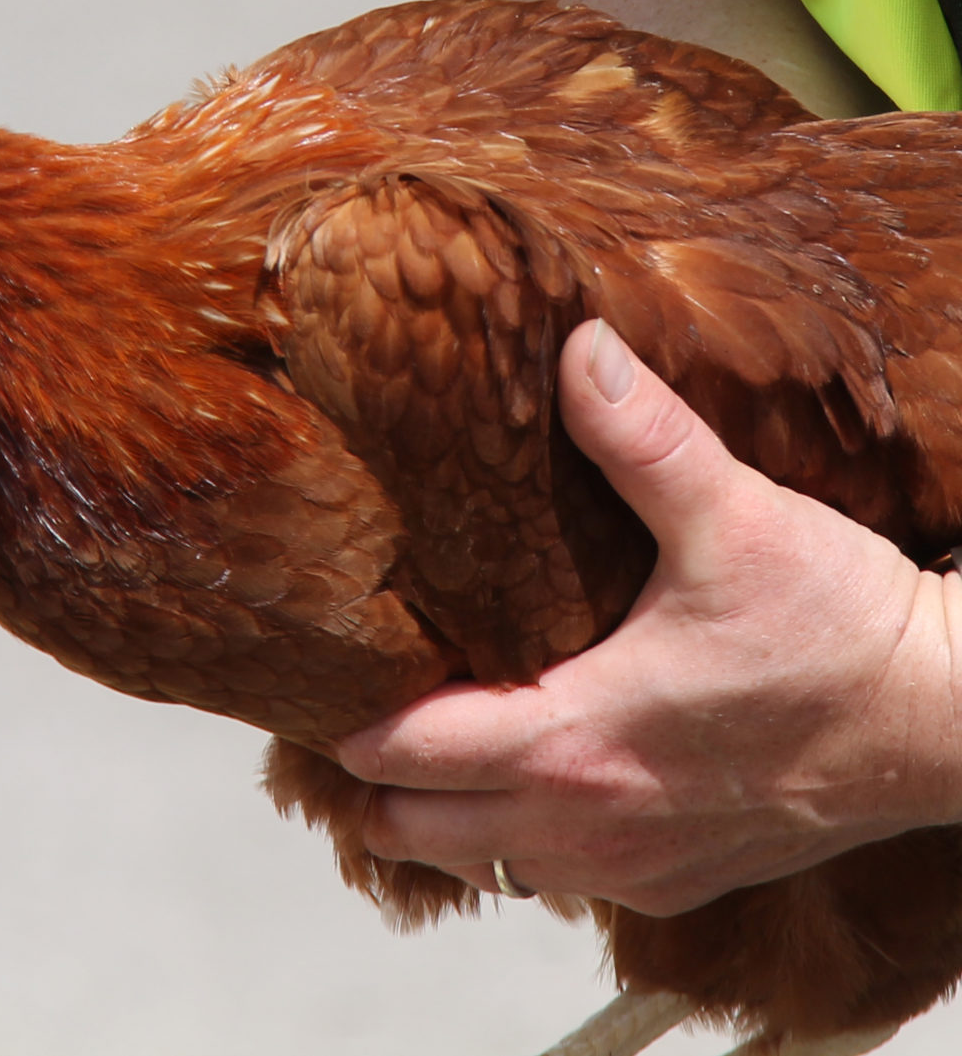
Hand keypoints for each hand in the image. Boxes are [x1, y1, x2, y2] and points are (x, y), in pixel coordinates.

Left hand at [335, 319, 961, 915]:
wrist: (949, 724)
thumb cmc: (841, 629)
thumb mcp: (733, 517)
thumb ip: (639, 435)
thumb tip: (574, 349)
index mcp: (572, 739)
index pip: (404, 755)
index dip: (351, 721)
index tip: (332, 678)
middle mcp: (585, 823)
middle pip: (413, 829)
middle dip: (374, 781)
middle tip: (367, 711)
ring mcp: (627, 867)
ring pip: (479, 863)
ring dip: (440, 814)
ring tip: (433, 745)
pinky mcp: (674, 883)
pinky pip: (553, 879)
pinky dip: (515, 838)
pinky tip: (531, 776)